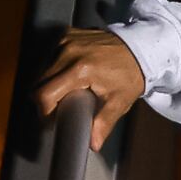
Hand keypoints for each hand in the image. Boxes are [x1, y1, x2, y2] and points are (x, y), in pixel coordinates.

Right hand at [28, 27, 146, 131]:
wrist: (141, 48)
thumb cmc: (130, 75)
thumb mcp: (119, 102)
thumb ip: (103, 124)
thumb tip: (93, 145)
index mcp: (80, 70)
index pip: (45, 94)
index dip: (44, 112)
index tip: (52, 121)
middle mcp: (68, 52)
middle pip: (39, 83)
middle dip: (45, 100)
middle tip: (60, 109)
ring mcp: (66, 41)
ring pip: (43, 69)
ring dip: (49, 84)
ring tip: (67, 92)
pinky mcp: (67, 34)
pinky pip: (51, 55)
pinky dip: (56, 68)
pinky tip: (69, 75)